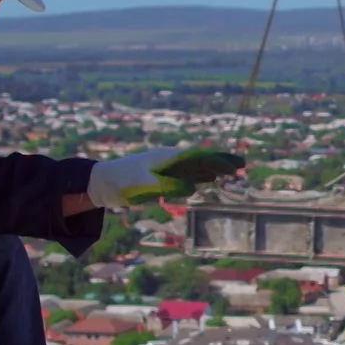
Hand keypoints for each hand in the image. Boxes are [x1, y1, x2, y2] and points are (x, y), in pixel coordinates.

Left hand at [87, 146, 243, 208]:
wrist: (102, 182)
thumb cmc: (122, 182)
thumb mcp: (144, 185)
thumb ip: (168, 186)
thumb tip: (192, 187)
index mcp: (168, 158)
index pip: (199, 156)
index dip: (218, 159)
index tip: (236, 163)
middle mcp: (169, 160)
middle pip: (200, 159)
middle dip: (221, 162)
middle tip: (242, 165)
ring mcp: (165, 168)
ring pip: (195, 166)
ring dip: (213, 169)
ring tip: (231, 171)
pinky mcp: (160, 177)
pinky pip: (185, 175)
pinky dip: (199, 176)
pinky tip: (206, 180)